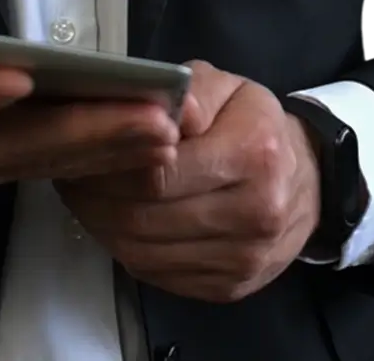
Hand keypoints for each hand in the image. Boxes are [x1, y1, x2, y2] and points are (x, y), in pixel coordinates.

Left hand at [54, 62, 322, 306]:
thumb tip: (164, 111)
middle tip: (67, 172)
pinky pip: (158, 275)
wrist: (306, 181)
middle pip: (146, 217)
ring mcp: (243, 260)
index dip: (112, 162)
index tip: (80, 147)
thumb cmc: (253, 123)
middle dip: (95, 197)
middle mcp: (254, 213)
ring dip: (101, 226)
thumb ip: (189, 90)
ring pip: (145, 252)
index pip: (160, 170)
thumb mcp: (226, 86)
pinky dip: (125, 249)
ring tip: (82, 195)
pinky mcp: (229, 288)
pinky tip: (111, 221)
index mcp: (254, 153)